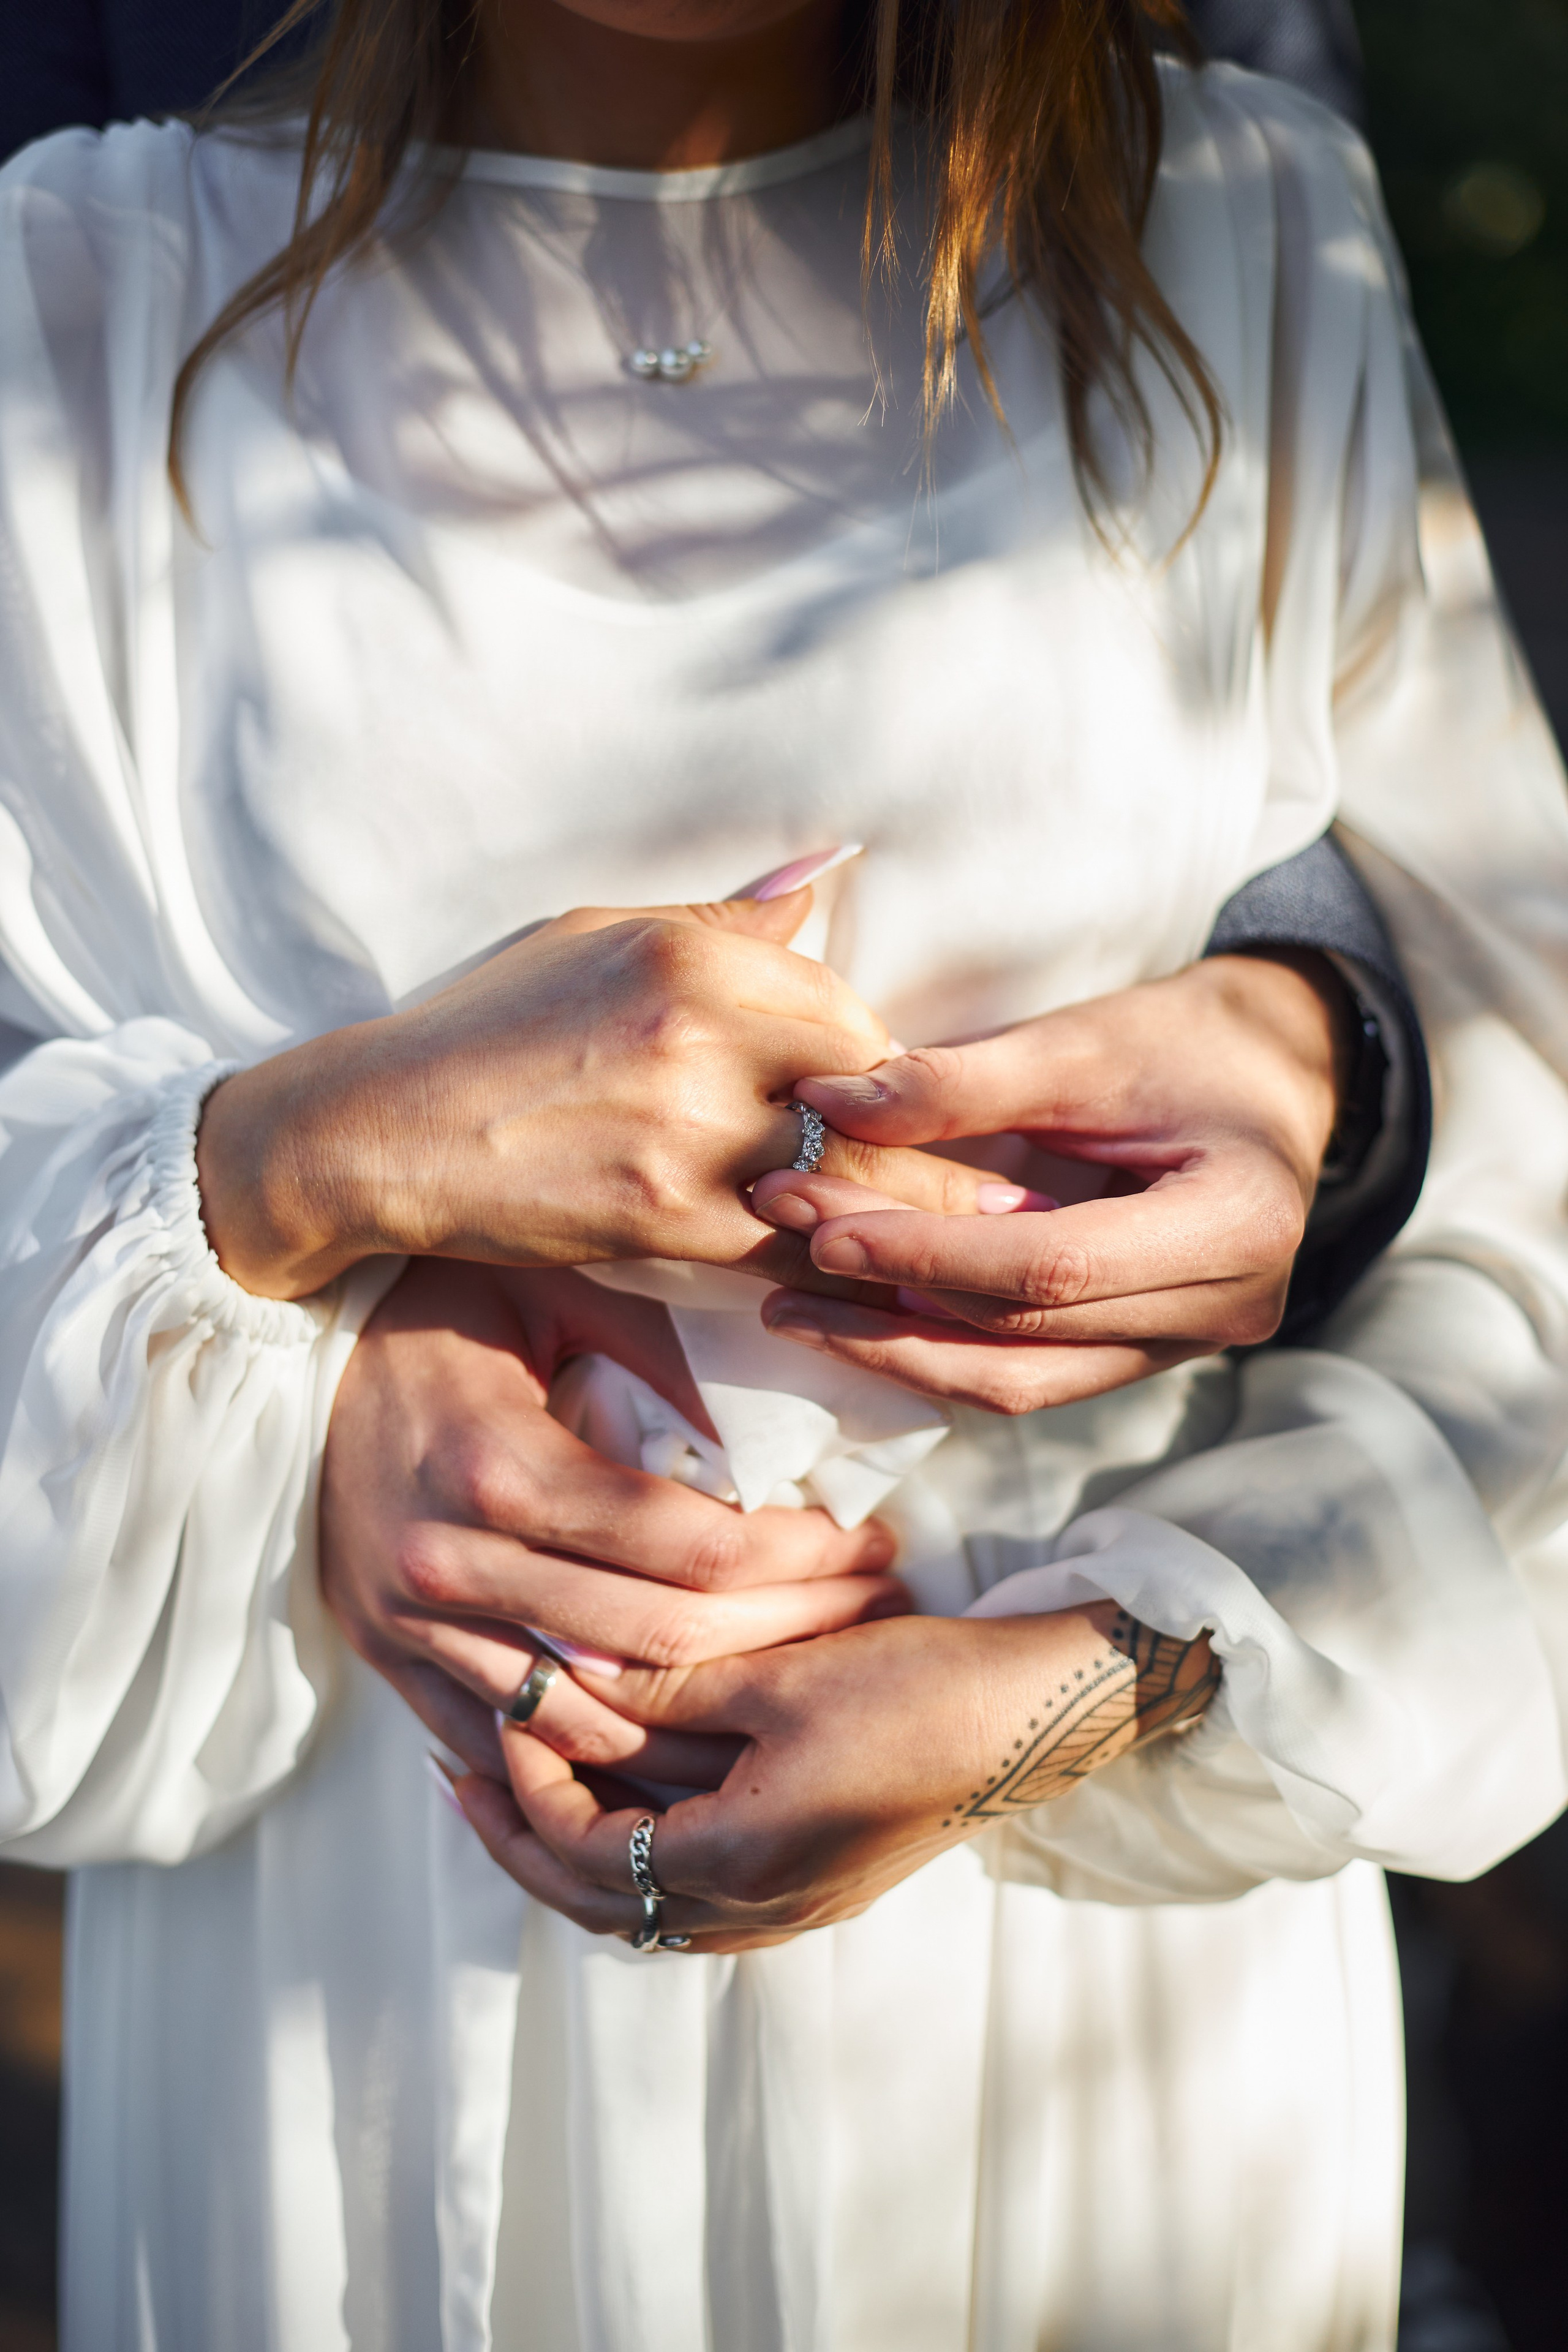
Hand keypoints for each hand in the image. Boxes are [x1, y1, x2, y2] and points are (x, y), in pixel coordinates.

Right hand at [198, 884, 1009, 1300]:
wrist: (381, 1129)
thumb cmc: (488, 1024)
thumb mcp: (599, 935)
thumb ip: (726, 921)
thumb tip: (832, 872)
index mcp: (693, 956)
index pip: (848, 1010)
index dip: (899, 1067)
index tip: (949, 1100)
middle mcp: (702, 1036)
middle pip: (870, 1095)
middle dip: (942, 1145)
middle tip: (1023, 1187)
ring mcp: (686, 1134)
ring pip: (842, 1176)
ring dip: (917, 1214)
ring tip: (1001, 1243)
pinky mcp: (663, 1219)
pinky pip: (784, 1242)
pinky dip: (835, 1258)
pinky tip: (883, 1277)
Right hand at [319, 1257, 905, 1778]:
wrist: (289, 1344)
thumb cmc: (445, 1298)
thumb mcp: (554, 1287)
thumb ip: (661, 1349)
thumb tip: (789, 1409)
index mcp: (499, 1465)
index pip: (689, 1549)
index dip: (802, 1560)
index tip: (873, 1543)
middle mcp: (449, 1561)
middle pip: (659, 1642)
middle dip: (790, 1635)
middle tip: (873, 1612)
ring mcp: (411, 1626)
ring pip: (593, 1716)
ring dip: (715, 1715)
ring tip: (808, 1680)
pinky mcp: (389, 1660)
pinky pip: (509, 1746)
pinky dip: (604, 1755)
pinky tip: (694, 1735)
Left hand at [448, 1605, 1218, 1951]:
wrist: (1035, 1718)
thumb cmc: (917, 1688)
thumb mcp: (781, 1676)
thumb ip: (667, 1688)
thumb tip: (566, 1676)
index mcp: (739, 1862)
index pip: (584, 1850)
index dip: (526, 1785)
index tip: (501, 1711)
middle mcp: (759, 1908)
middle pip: (599, 1905)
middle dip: (521, 1841)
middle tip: (463, 1777)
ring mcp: (793, 1907)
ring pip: (644, 1913)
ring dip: (574, 1857)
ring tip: (525, 1793)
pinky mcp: (819, 1883)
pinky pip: (694, 1901)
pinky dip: (636, 1862)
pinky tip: (625, 1809)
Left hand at [745, 954, 1344, 1411]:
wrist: (1276, 1070)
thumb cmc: (1192, 1042)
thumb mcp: (1085, 1041)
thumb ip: (961, 1081)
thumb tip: (827, 1103)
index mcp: (1235, 1226)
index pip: (1052, 1267)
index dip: (926, 1253)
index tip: (818, 1223)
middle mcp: (1226, 1309)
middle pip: (1027, 1335)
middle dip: (890, 1298)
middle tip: (780, 1253)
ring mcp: (1188, 1344)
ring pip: (1020, 1379)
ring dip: (901, 1347)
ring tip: (796, 1305)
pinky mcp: (1144, 1351)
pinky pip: (1030, 1369)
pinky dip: (941, 1344)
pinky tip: (861, 1311)